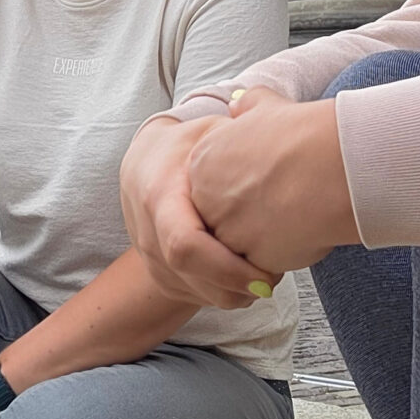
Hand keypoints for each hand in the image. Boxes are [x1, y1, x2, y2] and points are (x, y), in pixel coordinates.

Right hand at [119, 113, 282, 306]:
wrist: (143, 164)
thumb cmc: (186, 145)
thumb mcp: (209, 130)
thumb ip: (242, 127)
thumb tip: (276, 123)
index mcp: (159, 193)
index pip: (184, 244)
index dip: (225, 267)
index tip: (265, 273)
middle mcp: (147, 230)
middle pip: (190, 276)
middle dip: (235, 287)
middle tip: (271, 282)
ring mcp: (148, 256)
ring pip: (192, 293)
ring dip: (232, 294)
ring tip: (264, 280)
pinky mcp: (157, 272)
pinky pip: (192, 296)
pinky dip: (222, 294)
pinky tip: (245, 279)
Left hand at [186, 95, 359, 272]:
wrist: (334, 166)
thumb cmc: (307, 135)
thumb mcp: (269, 106)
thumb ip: (249, 107)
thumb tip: (241, 104)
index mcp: (204, 159)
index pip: (214, 184)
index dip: (249, 184)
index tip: (274, 178)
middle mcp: (205, 195)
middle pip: (222, 216)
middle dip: (251, 214)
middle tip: (286, 199)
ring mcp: (224, 229)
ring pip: (239, 244)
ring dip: (265, 237)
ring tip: (297, 216)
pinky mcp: (245, 259)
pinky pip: (257, 266)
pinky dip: (278, 257)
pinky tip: (302, 234)